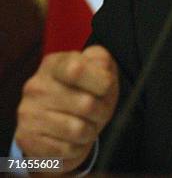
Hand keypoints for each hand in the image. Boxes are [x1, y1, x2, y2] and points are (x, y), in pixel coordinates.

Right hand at [15, 45, 118, 172]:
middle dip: (102, 110)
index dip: (100, 82)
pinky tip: (72, 139)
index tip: (105, 87)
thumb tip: (98, 69)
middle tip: (99, 110)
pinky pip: (66, 150)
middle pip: (86, 104)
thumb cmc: (88, 89)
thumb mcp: (98, 68)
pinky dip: (78, 147)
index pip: (77, 70)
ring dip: (91, 130)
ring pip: (78, 130)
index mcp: (54, 64)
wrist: (64, 120)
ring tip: (86, 124)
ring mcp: (28, 113)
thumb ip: (101, 61)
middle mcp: (36, 86)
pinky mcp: (26, 139)